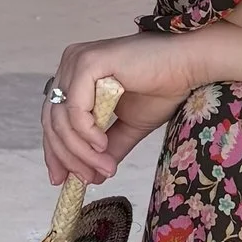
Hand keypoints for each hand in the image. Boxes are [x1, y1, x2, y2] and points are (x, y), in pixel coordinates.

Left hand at [40, 33, 200, 185]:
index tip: (61, 180)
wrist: (189, 64)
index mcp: (75, 75)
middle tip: (86, 180)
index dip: (55, 152)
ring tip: (103, 168)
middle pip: (52, 121)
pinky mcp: (89, 62)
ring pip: (62, 119)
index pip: (53, 118)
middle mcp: (70, 64)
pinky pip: (75, 109)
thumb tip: (93, 177)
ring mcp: (77, 61)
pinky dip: (86, 133)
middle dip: (67, 157)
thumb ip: (108, 147)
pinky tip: (102, 145)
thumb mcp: (128, 126)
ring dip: (80, 151)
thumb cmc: (163, 86)